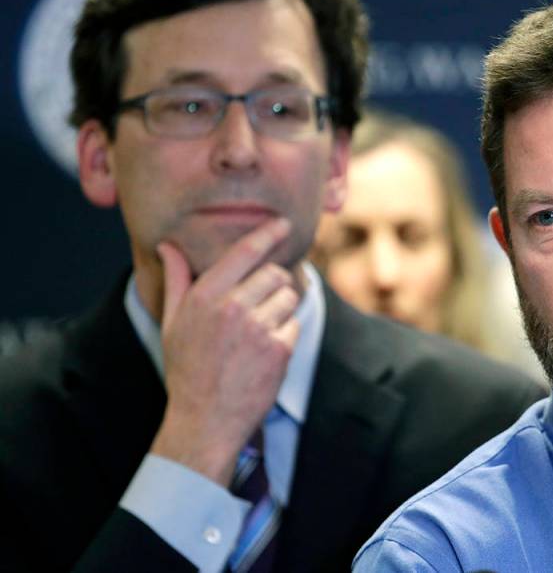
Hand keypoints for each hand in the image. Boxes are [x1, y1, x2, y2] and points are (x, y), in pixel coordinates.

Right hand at [150, 218, 299, 485]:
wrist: (204, 420)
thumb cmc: (187, 369)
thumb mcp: (173, 323)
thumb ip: (177, 280)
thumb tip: (168, 246)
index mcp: (204, 295)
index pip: (244, 252)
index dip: (267, 234)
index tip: (283, 223)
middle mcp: (231, 306)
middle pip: (274, 273)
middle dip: (272, 287)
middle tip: (257, 311)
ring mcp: (257, 327)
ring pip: (288, 297)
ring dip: (279, 312)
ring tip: (256, 338)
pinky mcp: (279, 347)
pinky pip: (294, 325)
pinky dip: (284, 337)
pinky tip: (263, 356)